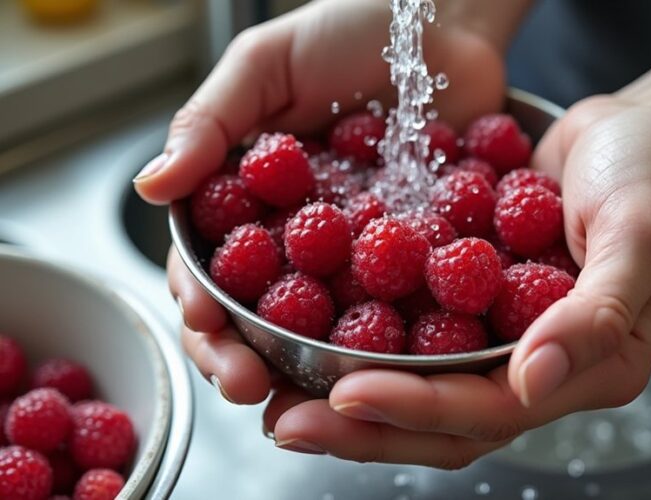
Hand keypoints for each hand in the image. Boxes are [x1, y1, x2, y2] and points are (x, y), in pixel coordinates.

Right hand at [135, 0, 503, 404]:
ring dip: (315, 372)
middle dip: (249, 357)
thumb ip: (212, 120)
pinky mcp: (425, 258)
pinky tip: (393, 372)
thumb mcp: (268, 63)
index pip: (213, 270)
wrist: (443, 26)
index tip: (207, 329)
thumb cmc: (350, 31)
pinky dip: (397, 343)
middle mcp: (303, 240)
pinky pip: (409, 308)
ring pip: (330, 331)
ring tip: (313, 402)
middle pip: (264, 317)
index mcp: (254, 203)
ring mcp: (364, 256)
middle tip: (250, 387)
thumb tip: (151, 185)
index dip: (203, 307)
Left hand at [264, 95, 650, 467]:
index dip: (417, 408)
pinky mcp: (473, 296)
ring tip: (279, 392)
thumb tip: (534, 381)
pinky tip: (310, 325)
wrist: (634, 131)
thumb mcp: (643, 233)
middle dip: (365, 426)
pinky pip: (415, 326)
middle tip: (289, 421)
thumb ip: (597, 312)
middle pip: (443, 419)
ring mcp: (500, 333)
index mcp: (586, 365)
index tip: (346, 394)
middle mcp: (535, 362)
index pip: (490, 408)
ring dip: (351, 395)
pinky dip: (365, 334)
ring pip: (419, 382)